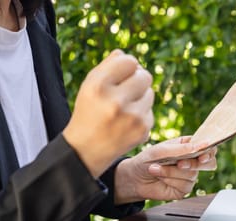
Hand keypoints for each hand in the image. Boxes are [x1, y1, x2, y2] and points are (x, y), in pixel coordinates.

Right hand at [62, 49, 153, 177]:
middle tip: (126, 89)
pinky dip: (141, 114)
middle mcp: (116, 102)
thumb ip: (107, 66)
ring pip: (150, 93)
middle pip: (145, 76)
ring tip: (124, 108)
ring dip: (140, 97)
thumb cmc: (88, 113)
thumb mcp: (89, 86)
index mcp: (99, 86)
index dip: (127, 66)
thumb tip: (125, 54)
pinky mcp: (143, 131)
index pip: (129, 61)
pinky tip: (126, 123)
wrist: (85, 150)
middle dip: (138, 80)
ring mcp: (132, 118)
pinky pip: (150, 111)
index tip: (123, 73)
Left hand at [114, 136, 216, 202]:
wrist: (134, 178)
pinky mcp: (184, 189)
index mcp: (189, 147)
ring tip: (157, 169)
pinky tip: (161, 178)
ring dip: (172, 172)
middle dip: (194, 164)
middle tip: (180, 163)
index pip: (208, 147)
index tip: (202, 155)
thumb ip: (182, 148)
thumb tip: (202, 144)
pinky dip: (170, 180)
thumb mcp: (162, 150)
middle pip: (209, 163)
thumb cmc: (147, 160)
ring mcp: (189, 176)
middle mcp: (192, 161)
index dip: (209, 151)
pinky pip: (185, 185)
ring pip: (192, 175)